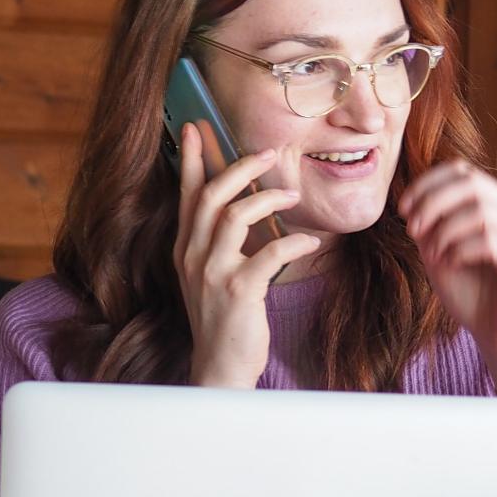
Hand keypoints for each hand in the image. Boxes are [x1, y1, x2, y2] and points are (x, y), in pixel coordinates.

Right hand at [174, 124, 320, 388]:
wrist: (220, 369)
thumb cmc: (224, 321)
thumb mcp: (213, 276)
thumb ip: (219, 243)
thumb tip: (239, 209)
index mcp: (186, 249)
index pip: (187, 194)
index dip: (193, 160)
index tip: (197, 128)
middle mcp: (193, 256)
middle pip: (212, 195)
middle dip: (240, 167)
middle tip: (269, 153)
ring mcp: (213, 273)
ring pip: (235, 215)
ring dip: (268, 198)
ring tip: (293, 195)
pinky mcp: (239, 291)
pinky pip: (269, 254)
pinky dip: (293, 242)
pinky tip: (309, 240)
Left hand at [400, 160, 496, 395]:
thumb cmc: (474, 299)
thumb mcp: (441, 256)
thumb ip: (430, 228)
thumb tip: (413, 202)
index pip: (465, 172)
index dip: (428, 184)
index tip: (403, 209)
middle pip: (473, 184)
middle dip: (434, 203)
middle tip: (413, 230)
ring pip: (482, 212)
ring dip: (446, 230)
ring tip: (434, 255)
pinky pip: (491, 243)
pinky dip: (462, 249)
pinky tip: (450, 264)